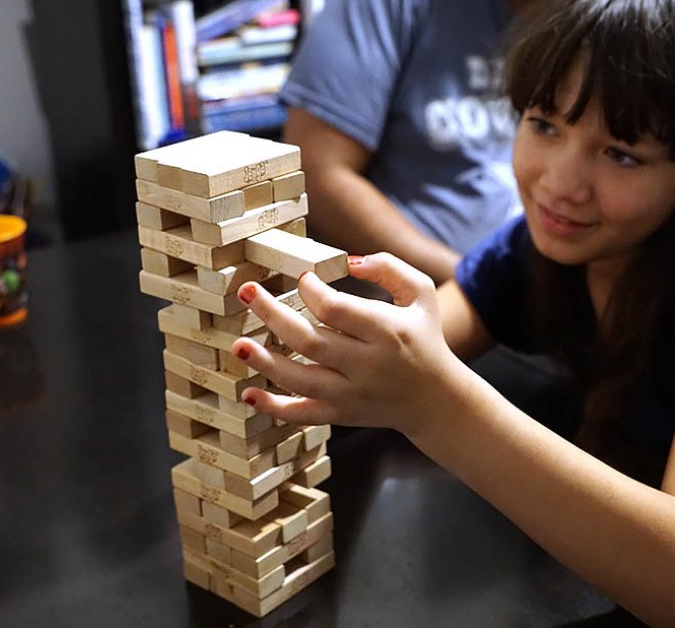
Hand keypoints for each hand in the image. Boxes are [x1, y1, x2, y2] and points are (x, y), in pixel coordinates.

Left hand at [230, 253, 464, 434]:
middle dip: (273, 315)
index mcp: (386, 331)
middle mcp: (367, 365)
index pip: (337, 310)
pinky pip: (303, 414)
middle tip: (247, 293)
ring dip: (265, 362)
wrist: (436, 400)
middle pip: (310, 340)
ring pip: (300, 379)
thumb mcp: (422, 296)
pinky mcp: (341, 414)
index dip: (311, 291)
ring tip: (239, 345)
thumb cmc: (424, 339)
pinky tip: (248, 394)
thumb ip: (390, 268)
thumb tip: (349, 259)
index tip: (301, 278)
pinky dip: (274, 407)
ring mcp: (352, 393)